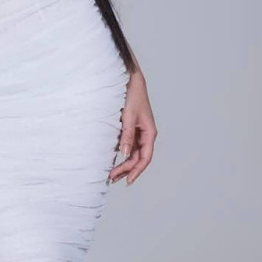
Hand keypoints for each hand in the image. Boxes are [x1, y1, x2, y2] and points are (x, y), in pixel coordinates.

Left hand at [108, 69, 156, 186]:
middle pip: (137, 159)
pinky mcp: (131, 130)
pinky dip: (121, 155)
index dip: (136, 171)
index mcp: (149, 133)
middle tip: (112, 179)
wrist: (130, 81)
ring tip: (111, 175)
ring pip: (132, 154)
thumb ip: (127, 136)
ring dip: (123, 165)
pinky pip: (128, 147)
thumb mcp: (129, 117)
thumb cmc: (133, 96)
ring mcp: (138, 133)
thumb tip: (124, 154)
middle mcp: (145, 135)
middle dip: (126, 170)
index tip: (127, 180)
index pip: (145, 158)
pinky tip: (112, 161)